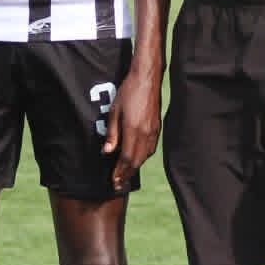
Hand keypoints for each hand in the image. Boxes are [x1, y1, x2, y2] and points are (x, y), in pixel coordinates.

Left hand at [105, 60, 162, 188]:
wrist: (147, 78)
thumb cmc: (128, 92)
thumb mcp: (114, 112)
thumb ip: (112, 134)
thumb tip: (107, 153)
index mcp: (134, 130)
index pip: (126, 158)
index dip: (119, 172)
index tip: (113, 182)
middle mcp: (146, 134)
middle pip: (136, 161)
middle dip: (127, 174)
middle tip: (118, 185)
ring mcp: (154, 131)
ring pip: (144, 156)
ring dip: (134, 167)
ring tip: (126, 175)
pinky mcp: (157, 128)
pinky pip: (150, 149)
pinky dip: (142, 158)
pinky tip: (137, 159)